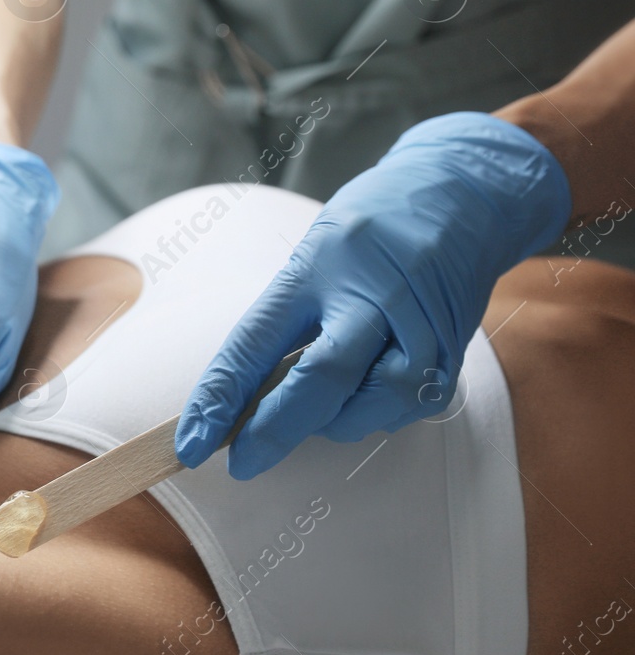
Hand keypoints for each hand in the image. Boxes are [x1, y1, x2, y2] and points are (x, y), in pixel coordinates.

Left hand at [176, 112, 569, 478]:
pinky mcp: (452, 351)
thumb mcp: (312, 252)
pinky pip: (406, 407)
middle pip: (320, 379)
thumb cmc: (371, 226)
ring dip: (333, 422)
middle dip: (275, 430)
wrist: (462, 192)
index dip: (219, 398)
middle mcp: (369, 296)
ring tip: (317, 406)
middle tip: (243, 462)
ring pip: (370, 405)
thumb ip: (285, 319)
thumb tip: (246, 397)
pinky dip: (375, 413)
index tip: (192, 442)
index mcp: (316, 268)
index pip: (255, 342)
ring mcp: (417, 325)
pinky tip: (365, 394)